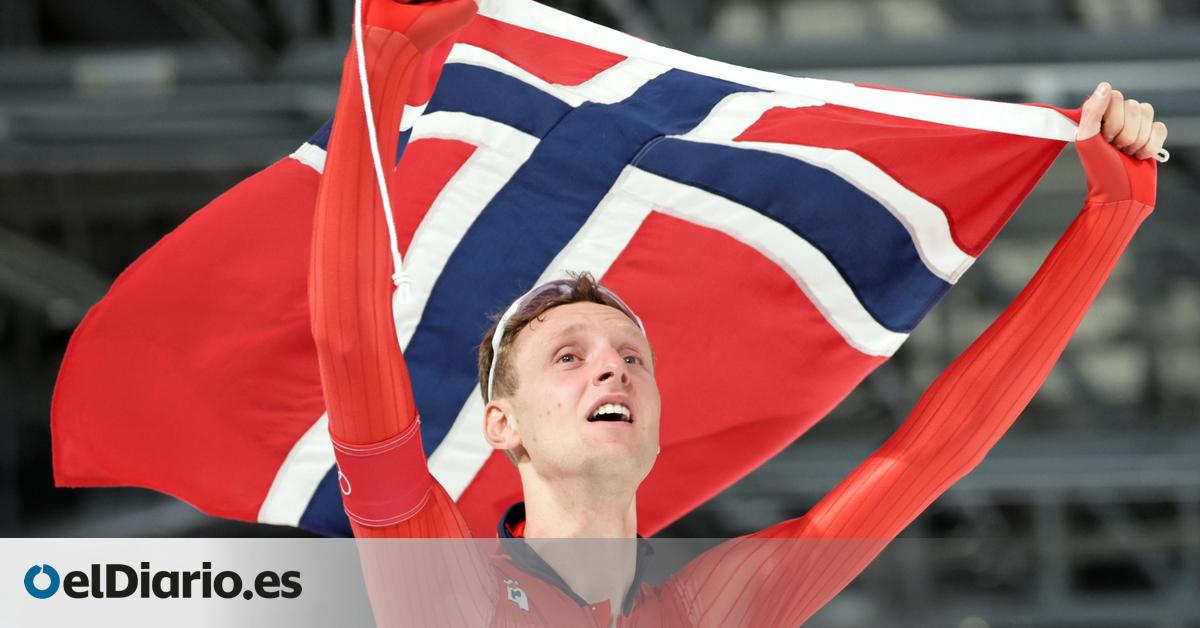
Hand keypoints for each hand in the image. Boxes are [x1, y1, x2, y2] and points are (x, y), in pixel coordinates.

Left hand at [1075, 82, 1162, 206]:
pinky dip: (1151, 144)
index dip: (1113, 119)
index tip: (1105, 139)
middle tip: (1116, 149)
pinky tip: (1139, 156)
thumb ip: (1092, 112)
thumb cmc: (1101, 171)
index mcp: (1098, 117)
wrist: (1122, 195)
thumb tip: (1105, 85)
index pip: (1116, 97)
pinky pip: (1160, 127)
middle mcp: (1116, 118)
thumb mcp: (1087, 141)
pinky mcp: (1151, 137)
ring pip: (1148, 114)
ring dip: (1138, 139)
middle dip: (1125, 132)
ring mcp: (1135, 127)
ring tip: (1126, 153)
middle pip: (1134, 106)